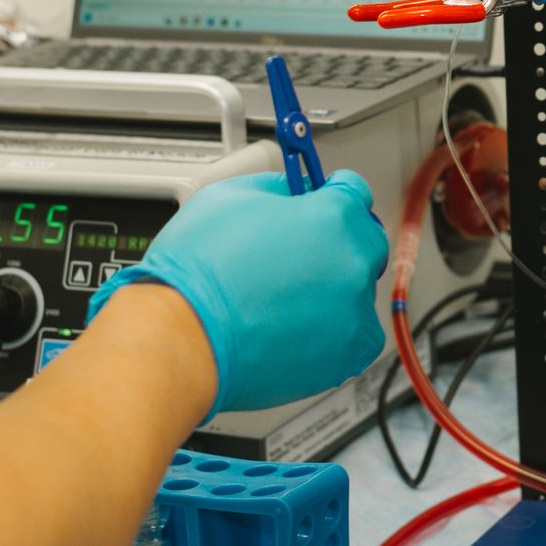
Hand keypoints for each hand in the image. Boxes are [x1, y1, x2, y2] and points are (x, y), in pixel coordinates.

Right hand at [88, 170, 390, 413]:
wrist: (181, 337)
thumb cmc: (196, 271)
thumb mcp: (228, 196)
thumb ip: (274, 188)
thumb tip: (288, 192)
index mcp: (334, 217)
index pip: (354, 192)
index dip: (332, 194)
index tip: (323, 201)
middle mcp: (353, 264)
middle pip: (364, 243)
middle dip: (337, 243)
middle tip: (299, 253)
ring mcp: (353, 314)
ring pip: (357, 294)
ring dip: (332, 291)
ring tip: (284, 298)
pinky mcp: (344, 358)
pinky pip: (353, 339)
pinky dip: (332, 334)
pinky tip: (294, 327)